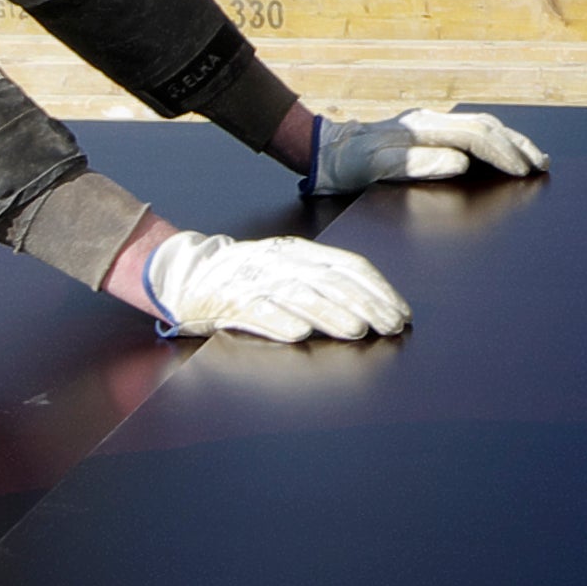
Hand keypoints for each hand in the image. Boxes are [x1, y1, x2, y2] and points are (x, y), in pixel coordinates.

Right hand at [136, 228, 410, 344]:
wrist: (186, 274)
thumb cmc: (245, 275)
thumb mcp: (287, 267)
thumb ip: (323, 279)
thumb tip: (371, 302)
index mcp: (299, 252)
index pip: (348, 266)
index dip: (377, 289)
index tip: (400, 312)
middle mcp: (281, 263)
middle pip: (331, 282)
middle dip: (365, 305)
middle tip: (390, 326)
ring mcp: (255, 282)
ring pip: (299, 296)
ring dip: (331, 314)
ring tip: (357, 331)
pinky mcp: (229, 303)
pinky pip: (256, 311)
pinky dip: (279, 321)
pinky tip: (300, 333)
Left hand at [311, 103, 548, 196]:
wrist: (325, 150)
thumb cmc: (347, 166)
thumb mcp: (375, 169)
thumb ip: (417, 164)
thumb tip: (460, 162)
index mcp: (421, 128)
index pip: (475, 137)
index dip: (503, 154)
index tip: (524, 172)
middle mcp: (429, 120)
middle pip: (485, 127)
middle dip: (517, 146)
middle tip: (542, 166)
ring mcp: (429, 123)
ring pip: (480, 126)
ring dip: (510, 141)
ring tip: (533, 158)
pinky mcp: (427, 130)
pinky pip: (469, 131)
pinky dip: (493, 141)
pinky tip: (502, 152)